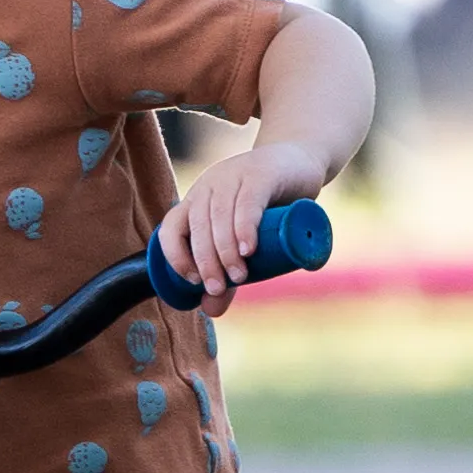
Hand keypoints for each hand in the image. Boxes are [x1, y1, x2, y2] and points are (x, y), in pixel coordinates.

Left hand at [154, 140, 331, 309]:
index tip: (192, 280)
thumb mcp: (246, 239)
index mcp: (197, 200)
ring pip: (220, 217)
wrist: (301, 162)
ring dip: (225, 251)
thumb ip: (229, 271)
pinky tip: (248, 250)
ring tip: (239, 276)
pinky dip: (244, 228)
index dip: (175, 255)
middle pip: (197, 227)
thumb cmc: (270, 204)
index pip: (171, 227)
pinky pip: (246, 202)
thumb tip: (211, 311)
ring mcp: (232, 176)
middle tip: (218, 288)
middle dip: (205, 262)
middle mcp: (209, 186)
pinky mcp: (260, 174)